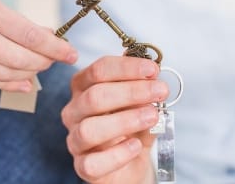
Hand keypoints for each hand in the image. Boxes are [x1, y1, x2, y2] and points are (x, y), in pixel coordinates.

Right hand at [0, 0, 77, 91]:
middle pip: (20, 58)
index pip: (28, 33)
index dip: (54, 47)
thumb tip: (46, 35)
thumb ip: (10, 18)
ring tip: (40, 66)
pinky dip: (10, 83)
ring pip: (6, 73)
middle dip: (44, 61)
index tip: (71, 53)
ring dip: (29, 73)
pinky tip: (24, 81)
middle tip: (56, 58)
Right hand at [61, 56, 168, 182]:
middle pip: (95, 96)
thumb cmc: (131, 130)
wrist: (131, 166)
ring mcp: (75, 140)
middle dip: (132, 91)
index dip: (126, 68)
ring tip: (152, 117)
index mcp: (84, 88)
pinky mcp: (83, 166)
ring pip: (90, 129)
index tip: (152, 70)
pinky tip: (136, 145)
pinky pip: (94, 162)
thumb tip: (151, 76)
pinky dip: (118, 153)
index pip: (99, 71)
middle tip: (159, 91)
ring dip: (125, 120)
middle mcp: (74, 112)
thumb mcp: (140, 105)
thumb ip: (143, 90)